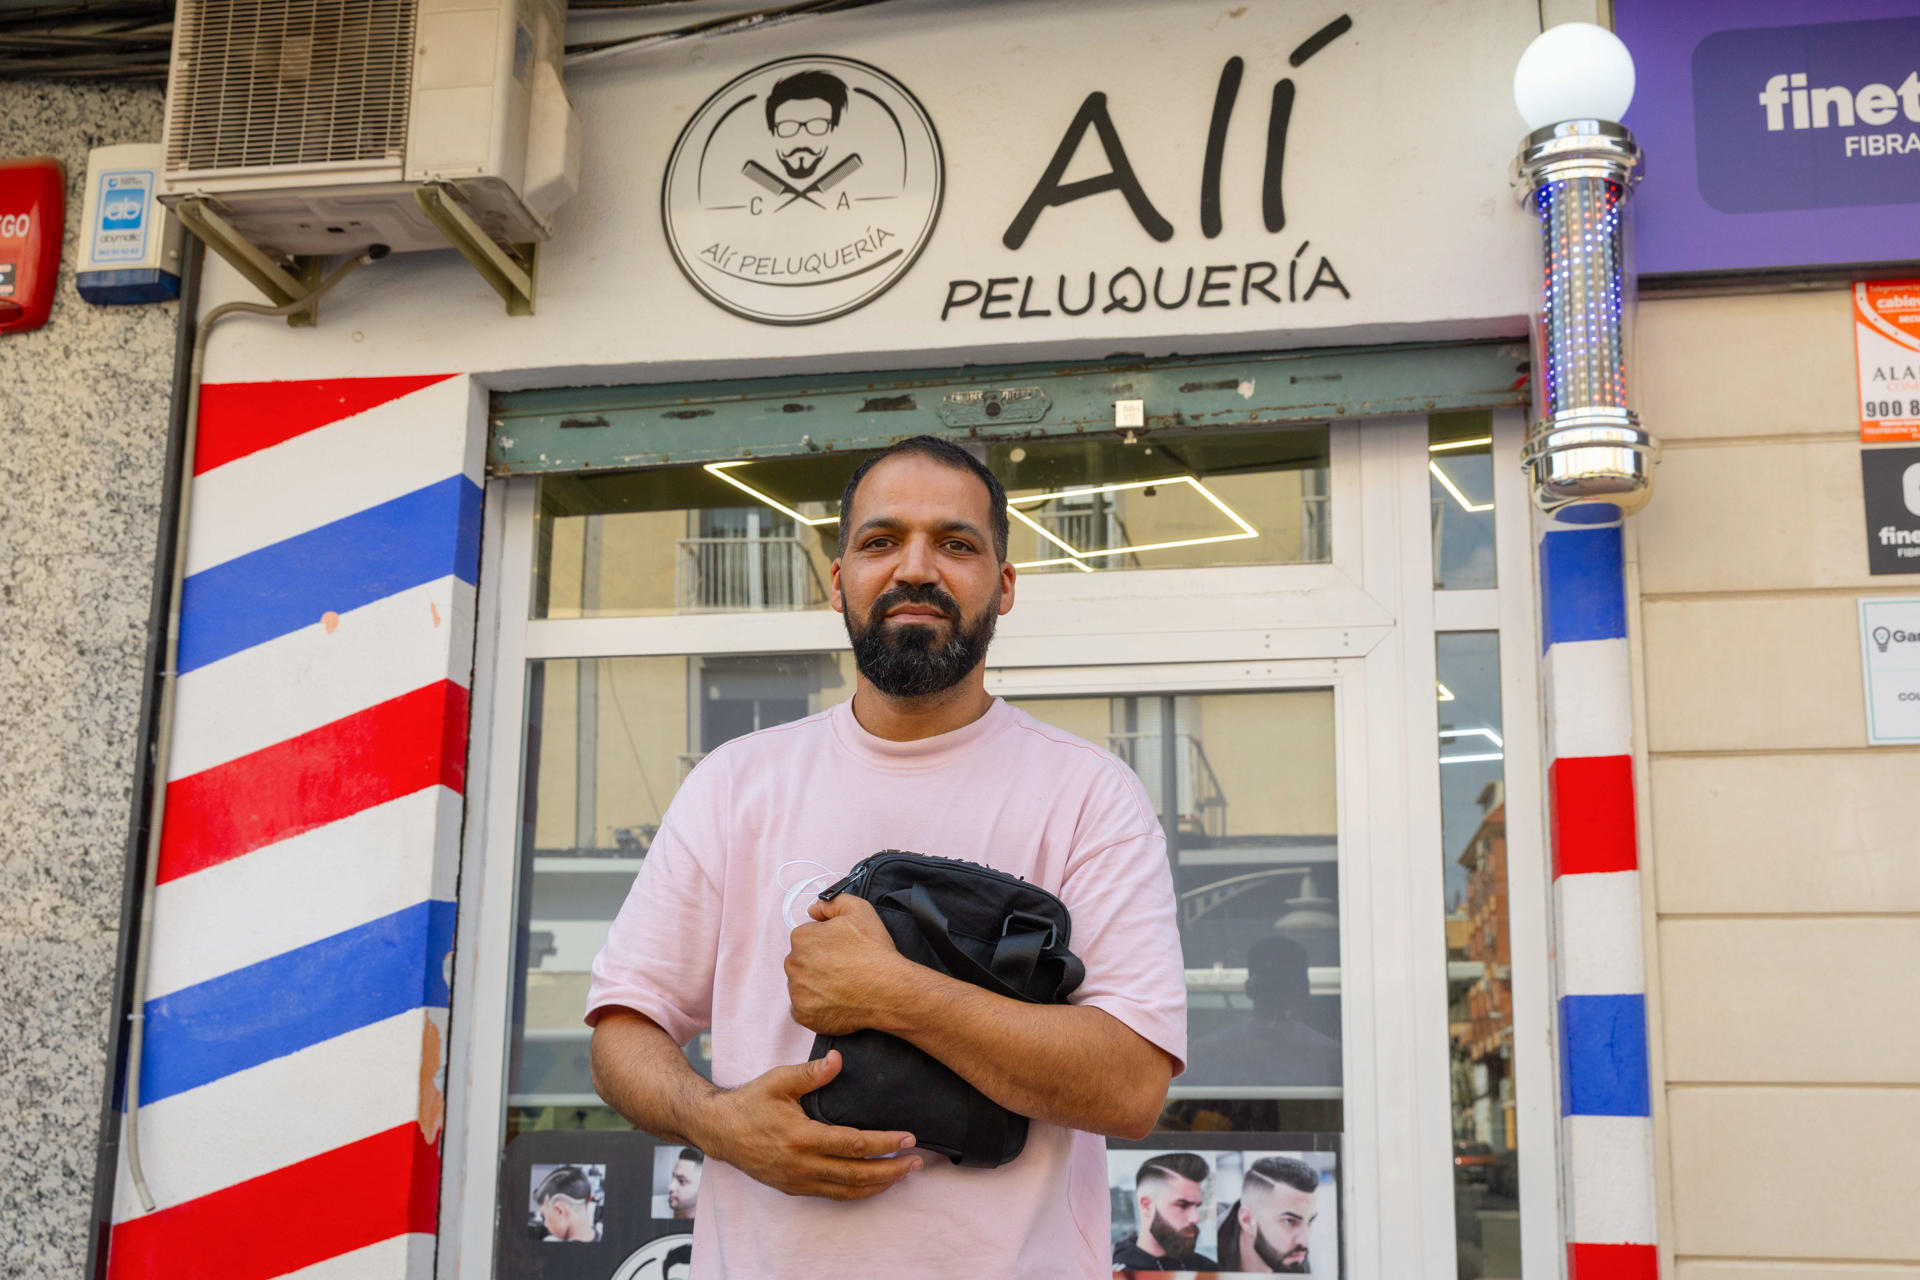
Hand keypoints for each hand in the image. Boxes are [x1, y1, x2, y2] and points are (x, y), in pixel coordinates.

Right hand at [701, 1051, 922, 1199]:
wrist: (719, 1130)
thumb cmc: (750, 1102)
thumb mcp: (778, 1080)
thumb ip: (810, 1072)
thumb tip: (838, 1060)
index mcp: (802, 1137)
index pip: (854, 1144)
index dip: (885, 1143)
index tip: (908, 1138)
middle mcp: (802, 1164)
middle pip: (857, 1174)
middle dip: (891, 1170)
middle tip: (917, 1162)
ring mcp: (797, 1180)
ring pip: (846, 1190)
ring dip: (878, 1185)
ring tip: (902, 1175)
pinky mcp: (793, 1187)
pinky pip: (832, 1195)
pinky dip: (856, 1192)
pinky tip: (872, 1184)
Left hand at [785, 893, 912, 1036]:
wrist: (888, 990)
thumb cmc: (874, 952)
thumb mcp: (859, 910)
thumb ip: (831, 902)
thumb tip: (813, 910)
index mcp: (802, 938)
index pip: (806, 937)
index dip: (825, 941)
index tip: (841, 949)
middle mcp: (793, 965)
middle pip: (801, 961)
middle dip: (817, 963)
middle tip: (843, 967)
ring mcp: (797, 992)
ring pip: (801, 985)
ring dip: (815, 984)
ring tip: (841, 985)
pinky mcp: (803, 1015)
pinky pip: (804, 1008)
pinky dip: (816, 1006)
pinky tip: (835, 1000)